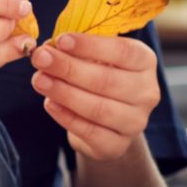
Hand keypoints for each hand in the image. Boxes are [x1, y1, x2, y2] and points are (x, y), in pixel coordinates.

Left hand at [29, 32, 162, 159]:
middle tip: (41, 58)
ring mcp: (135, 122)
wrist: (106, 122)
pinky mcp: (118, 146)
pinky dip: (67, 117)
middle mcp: (147, 92)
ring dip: (64, 93)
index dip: (91, 46)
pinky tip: (49, 103)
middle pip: (107, 80)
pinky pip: (90, 132)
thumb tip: (50, 48)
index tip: (61, 40)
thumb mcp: (95, 58)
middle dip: (69, 68)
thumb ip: (77, 51)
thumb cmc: (99, 78)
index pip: (123, 52)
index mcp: (145, 62)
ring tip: (39, 80)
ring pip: (98, 108)